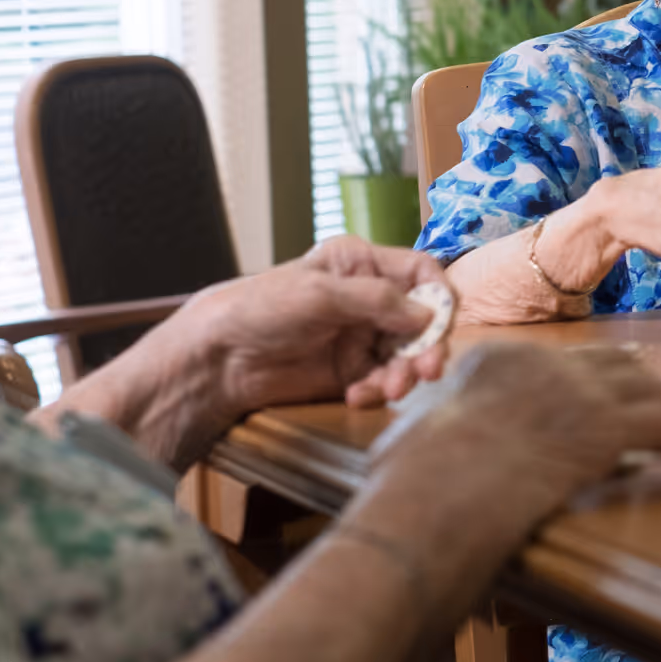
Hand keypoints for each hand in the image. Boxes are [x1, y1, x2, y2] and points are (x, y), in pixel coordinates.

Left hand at [169, 237, 449, 414]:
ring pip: (405, 355)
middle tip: (427, 372)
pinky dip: (377, 391)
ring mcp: (361, 336)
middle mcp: (369, 298)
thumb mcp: (320, 294)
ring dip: (404, 374)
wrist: (217, 359)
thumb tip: (428, 314)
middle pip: (421, 320)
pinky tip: (358, 397)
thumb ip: (376, 300)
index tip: (443, 322)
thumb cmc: (261, 309)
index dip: (439, 295)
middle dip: (426, 346)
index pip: (420, 272)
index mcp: (361, 264)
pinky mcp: (350, 371)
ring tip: (391, 391)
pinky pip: (381, 381)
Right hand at [371, 343, 660, 523]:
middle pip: (616, 366)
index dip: (592, 383)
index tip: (606, 401)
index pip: (564, 361)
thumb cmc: (408, 483)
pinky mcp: (608, 427)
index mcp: (500, 359)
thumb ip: (427, 426)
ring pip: (651, 391)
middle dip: (641, 391)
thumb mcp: (412, 436)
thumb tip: (405, 442)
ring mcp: (580, 391)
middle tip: (659, 416)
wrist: (431, 497)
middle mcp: (547, 363)